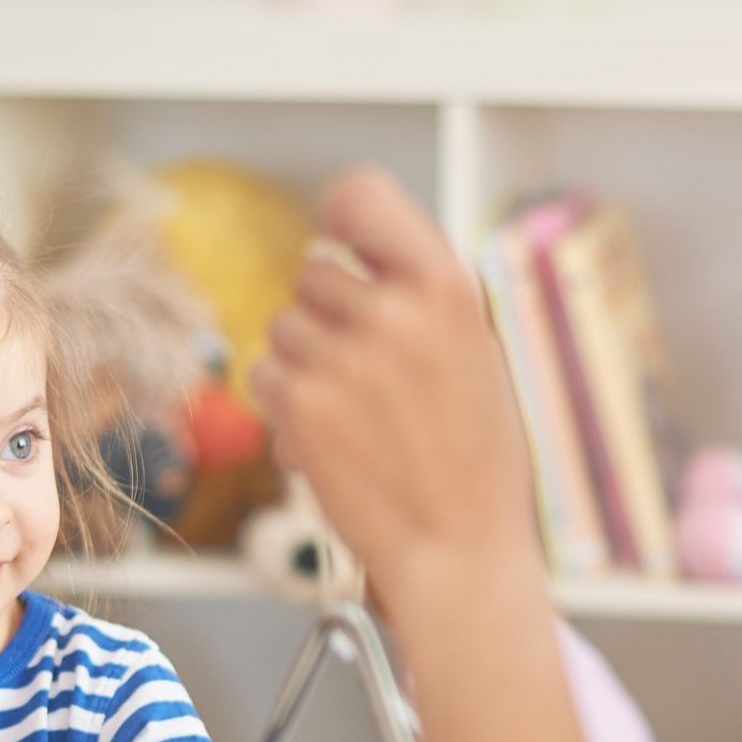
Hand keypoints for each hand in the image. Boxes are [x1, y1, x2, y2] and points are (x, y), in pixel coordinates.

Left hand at [251, 167, 544, 607]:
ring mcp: (341, 357)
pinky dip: (289, 404)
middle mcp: (391, 311)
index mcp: (445, 286)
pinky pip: (267, 373)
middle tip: (371, 372)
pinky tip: (335, 440)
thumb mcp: (473, 349)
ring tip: (360, 413)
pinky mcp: (299, 404)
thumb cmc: (474, 455)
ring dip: (307, 363)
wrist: (458, 546)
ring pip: (285, 327)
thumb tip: (349, 251)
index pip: (363, 195)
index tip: (341, 239)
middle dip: (330, 315)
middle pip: (313, 273)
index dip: (342, 214)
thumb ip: (416, 294)